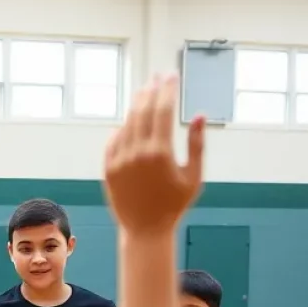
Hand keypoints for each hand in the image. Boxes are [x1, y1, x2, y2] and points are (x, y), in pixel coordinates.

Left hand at [103, 74, 204, 234]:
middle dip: (150, 91)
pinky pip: (113, 141)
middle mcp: (136, 154)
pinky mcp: (108, 170)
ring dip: (136, 106)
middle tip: (156, 78)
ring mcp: (119, 161)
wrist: (145, 230)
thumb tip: (199, 115)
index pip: (162, 110)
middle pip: (142, 111)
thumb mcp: (194, 175)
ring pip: (126, 124)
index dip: (167, 89)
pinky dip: (121, 128)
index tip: (171, 76)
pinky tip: (128, 121)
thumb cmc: (174, 205)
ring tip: (143, 94)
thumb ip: (197, 144)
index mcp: (160, 153)